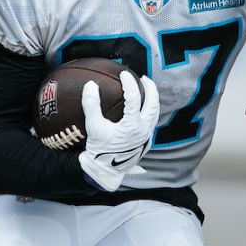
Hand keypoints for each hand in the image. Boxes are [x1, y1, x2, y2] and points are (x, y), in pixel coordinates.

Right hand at [78, 71, 160, 191]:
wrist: (106, 171)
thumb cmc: (99, 149)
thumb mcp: (93, 127)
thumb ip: (91, 105)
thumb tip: (90, 85)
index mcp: (132, 125)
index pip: (134, 98)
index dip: (130, 83)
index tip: (124, 74)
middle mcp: (143, 130)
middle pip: (153, 104)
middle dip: (150, 88)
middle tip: (143, 78)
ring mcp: (147, 137)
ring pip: (155, 114)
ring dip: (152, 100)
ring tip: (146, 90)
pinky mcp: (146, 142)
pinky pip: (151, 122)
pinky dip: (149, 112)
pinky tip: (141, 110)